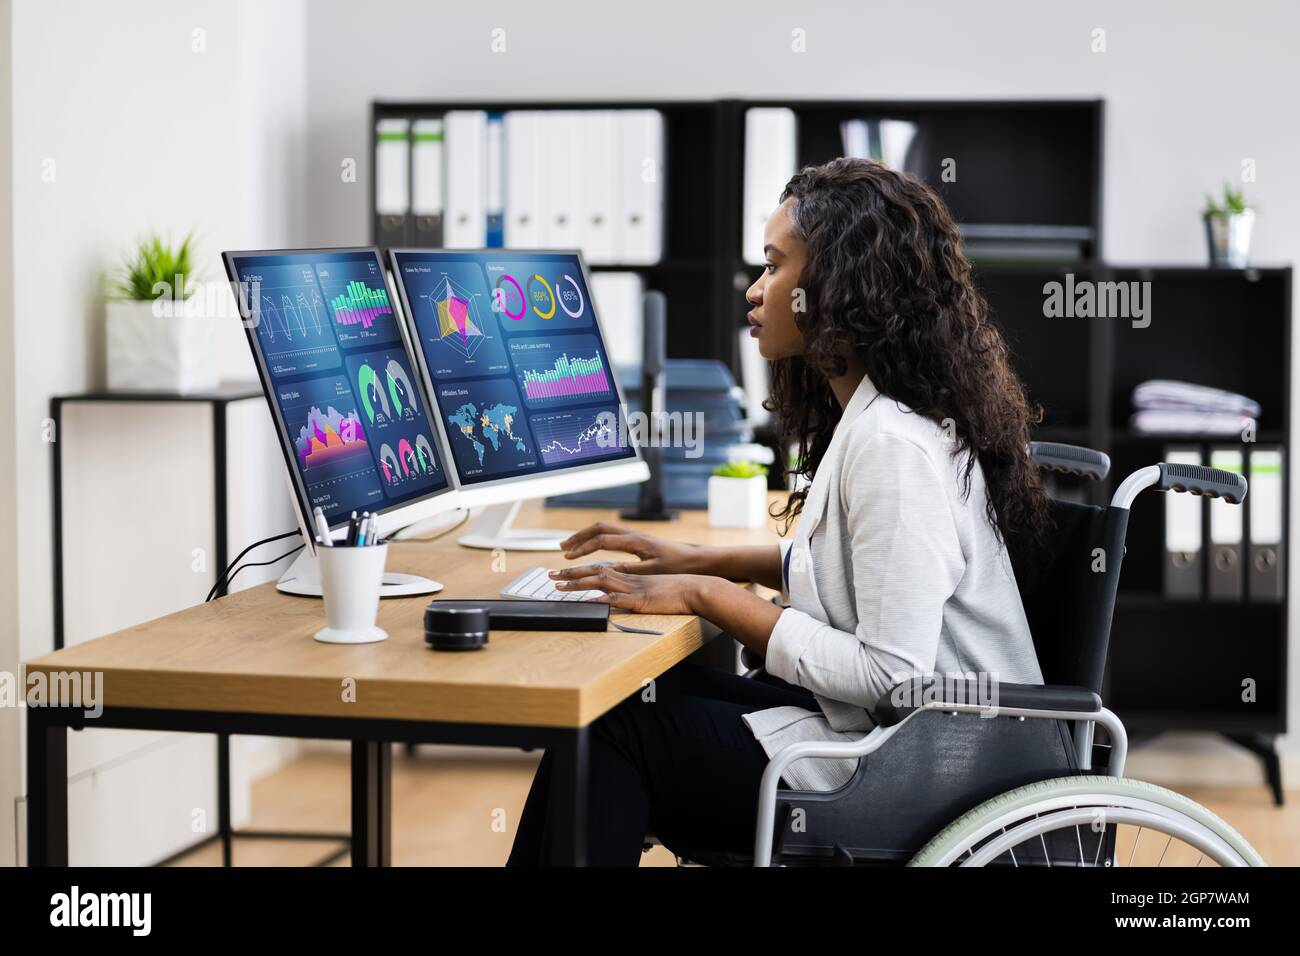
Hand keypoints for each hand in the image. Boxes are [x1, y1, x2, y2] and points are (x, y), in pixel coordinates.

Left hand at [550, 564, 713, 614]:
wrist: (695, 589)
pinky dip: (601, 598)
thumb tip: (619, 597)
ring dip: (578, 583)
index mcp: (630, 575)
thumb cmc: (677, 591)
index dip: (580, 570)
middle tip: (550, 576)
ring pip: (600, 582)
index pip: (600, 569)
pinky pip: (617, 598)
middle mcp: (628, 578)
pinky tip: (588, 599)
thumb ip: (635, 591)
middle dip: (570, 574)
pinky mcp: (640, 600)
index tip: (563, 572)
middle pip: (594, 572)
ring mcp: (633, 588)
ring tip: (559, 586)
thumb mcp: (652, 589)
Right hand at [559, 522, 706, 575]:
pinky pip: (611, 534)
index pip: (601, 540)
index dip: (582, 548)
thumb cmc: (677, 566)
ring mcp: (636, 535)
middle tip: (562, 547)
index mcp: (635, 541)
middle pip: (599, 528)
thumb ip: (627, 570)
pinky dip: (597, 538)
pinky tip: (593, 547)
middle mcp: (633, 534)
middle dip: (578, 537)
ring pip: (605, 529)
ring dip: (587, 536)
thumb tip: (604, 570)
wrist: (697, 560)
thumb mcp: (651, 571)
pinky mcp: (639, 540)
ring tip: (572, 546)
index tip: (568, 557)